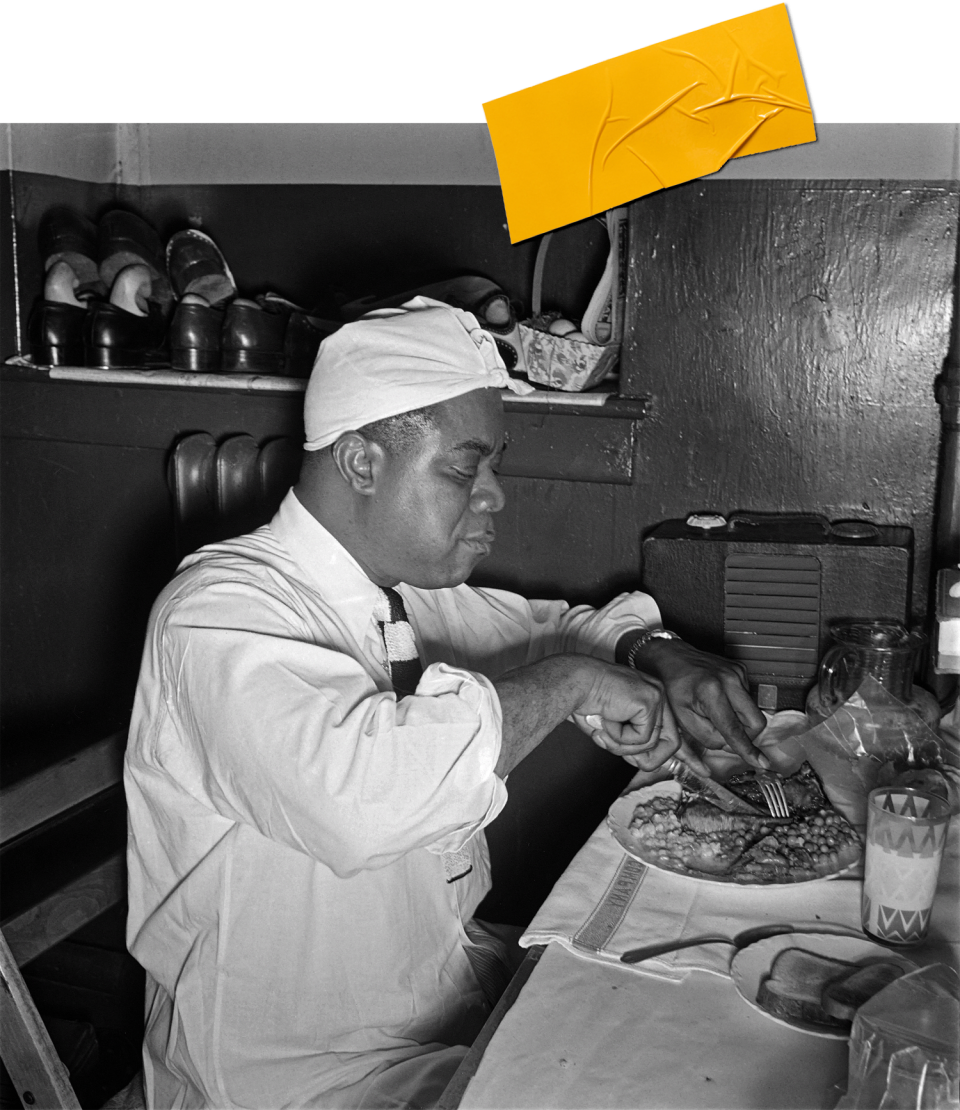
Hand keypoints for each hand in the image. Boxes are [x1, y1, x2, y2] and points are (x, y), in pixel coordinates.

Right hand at [571, 661, 680, 772]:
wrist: (574, 683)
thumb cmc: (586, 701)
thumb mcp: (613, 726)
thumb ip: (631, 741)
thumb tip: (646, 764)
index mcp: (650, 695)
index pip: (667, 733)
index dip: (650, 753)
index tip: (630, 758)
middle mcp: (657, 693)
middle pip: (672, 743)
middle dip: (646, 757)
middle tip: (619, 751)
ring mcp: (656, 696)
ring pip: (650, 743)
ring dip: (621, 744)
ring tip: (602, 729)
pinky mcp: (649, 702)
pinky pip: (640, 738)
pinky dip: (618, 736)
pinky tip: (606, 719)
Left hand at [624, 637, 768, 770]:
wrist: (669, 656)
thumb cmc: (671, 687)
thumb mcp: (681, 718)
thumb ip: (707, 736)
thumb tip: (730, 745)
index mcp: (711, 692)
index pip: (735, 729)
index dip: (748, 749)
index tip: (762, 762)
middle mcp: (730, 680)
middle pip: (756, 721)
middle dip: (746, 735)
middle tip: (725, 735)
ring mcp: (737, 673)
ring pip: (753, 711)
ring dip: (739, 720)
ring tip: (715, 713)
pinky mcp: (740, 670)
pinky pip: (747, 699)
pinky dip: (736, 706)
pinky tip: (718, 700)